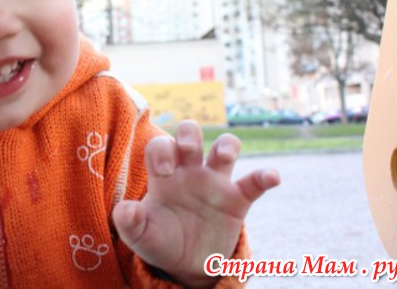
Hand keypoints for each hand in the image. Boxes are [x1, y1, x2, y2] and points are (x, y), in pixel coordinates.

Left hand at [112, 120, 279, 287]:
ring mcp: (214, 182)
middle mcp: (189, 171)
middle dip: (190, 133)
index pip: (161, 146)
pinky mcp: (236, 200)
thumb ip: (128, 222)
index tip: (164, 172)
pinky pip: (253, 183)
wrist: (186, 264)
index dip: (162, 151)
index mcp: (163, 174)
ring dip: (227, 144)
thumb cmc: (159, 240)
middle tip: (188, 150)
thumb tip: (124, 210)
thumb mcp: (139, 235)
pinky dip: (264, 177)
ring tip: (224, 156)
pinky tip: (271, 177)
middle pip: (190, 134)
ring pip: (225, 147)